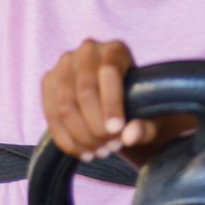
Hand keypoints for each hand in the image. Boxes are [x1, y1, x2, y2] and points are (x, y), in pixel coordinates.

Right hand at [40, 38, 155, 162]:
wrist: (123, 105)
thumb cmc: (145, 109)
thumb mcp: (155, 117)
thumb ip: (147, 126)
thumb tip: (131, 136)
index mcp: (116, 49)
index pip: (109, 72)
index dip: (111, 104)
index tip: (117, 131)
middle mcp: (87, 51)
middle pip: (85, 92)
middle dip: (97, 126)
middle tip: (113, 147)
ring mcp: (64, 65)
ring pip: (65, 107)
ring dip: (82, 136)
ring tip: (102, 152)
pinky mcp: (49, 82)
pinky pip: (51, 116)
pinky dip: (67, 140)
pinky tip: (85, 154)